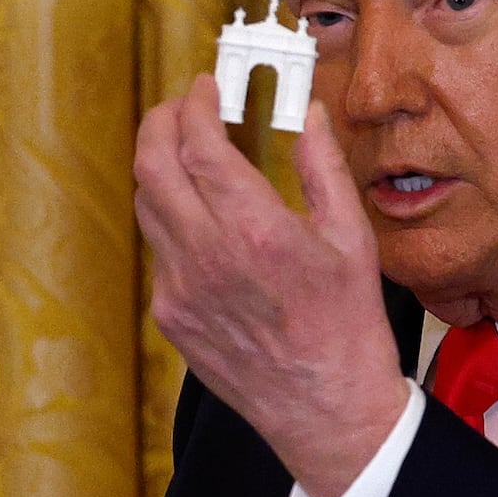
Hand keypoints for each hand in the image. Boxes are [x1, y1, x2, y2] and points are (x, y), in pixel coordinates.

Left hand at [133, 75, 408, 496]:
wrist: (326, 409)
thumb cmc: (348, 327)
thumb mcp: (351, 239)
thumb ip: (324, 168)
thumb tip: (311, 115)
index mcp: (256, 231)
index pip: (199, 146)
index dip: (195, 106)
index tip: (204, 87)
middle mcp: (207, 256)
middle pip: (151, 166)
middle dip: (160, 123)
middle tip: (181, 107)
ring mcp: (180, 288)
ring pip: (146, 205)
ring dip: (159, 167)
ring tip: (186, 151)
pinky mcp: (171, 314)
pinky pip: (159, 249)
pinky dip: (170, 216)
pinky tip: (199, 214)